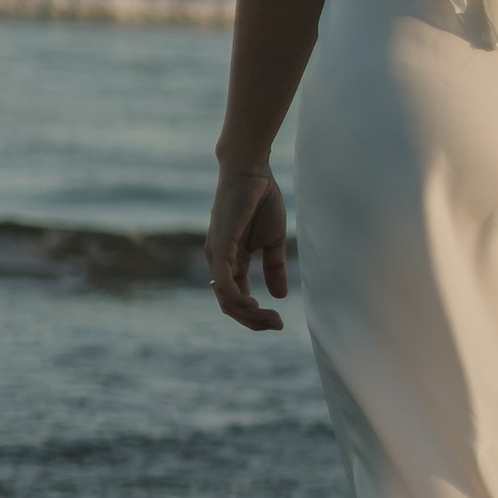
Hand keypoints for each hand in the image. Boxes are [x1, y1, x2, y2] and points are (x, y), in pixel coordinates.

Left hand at [208, 160, 292, 330]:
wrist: (253, 172)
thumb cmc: (261, 200)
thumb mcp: (273, 241)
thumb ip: (274, 267)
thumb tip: (280, 295)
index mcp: (233, 262)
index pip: (238, 299)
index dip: (256, 315)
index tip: (279, 322)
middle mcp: (220, 263)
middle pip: (230, 305)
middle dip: (253, 321)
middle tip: (277, 325)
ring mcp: (217, 257)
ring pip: (226, 300)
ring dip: (248, 315)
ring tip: (271, 319)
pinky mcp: (220, 248)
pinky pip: (224, 283)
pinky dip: (237, 299)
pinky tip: (254, 305)